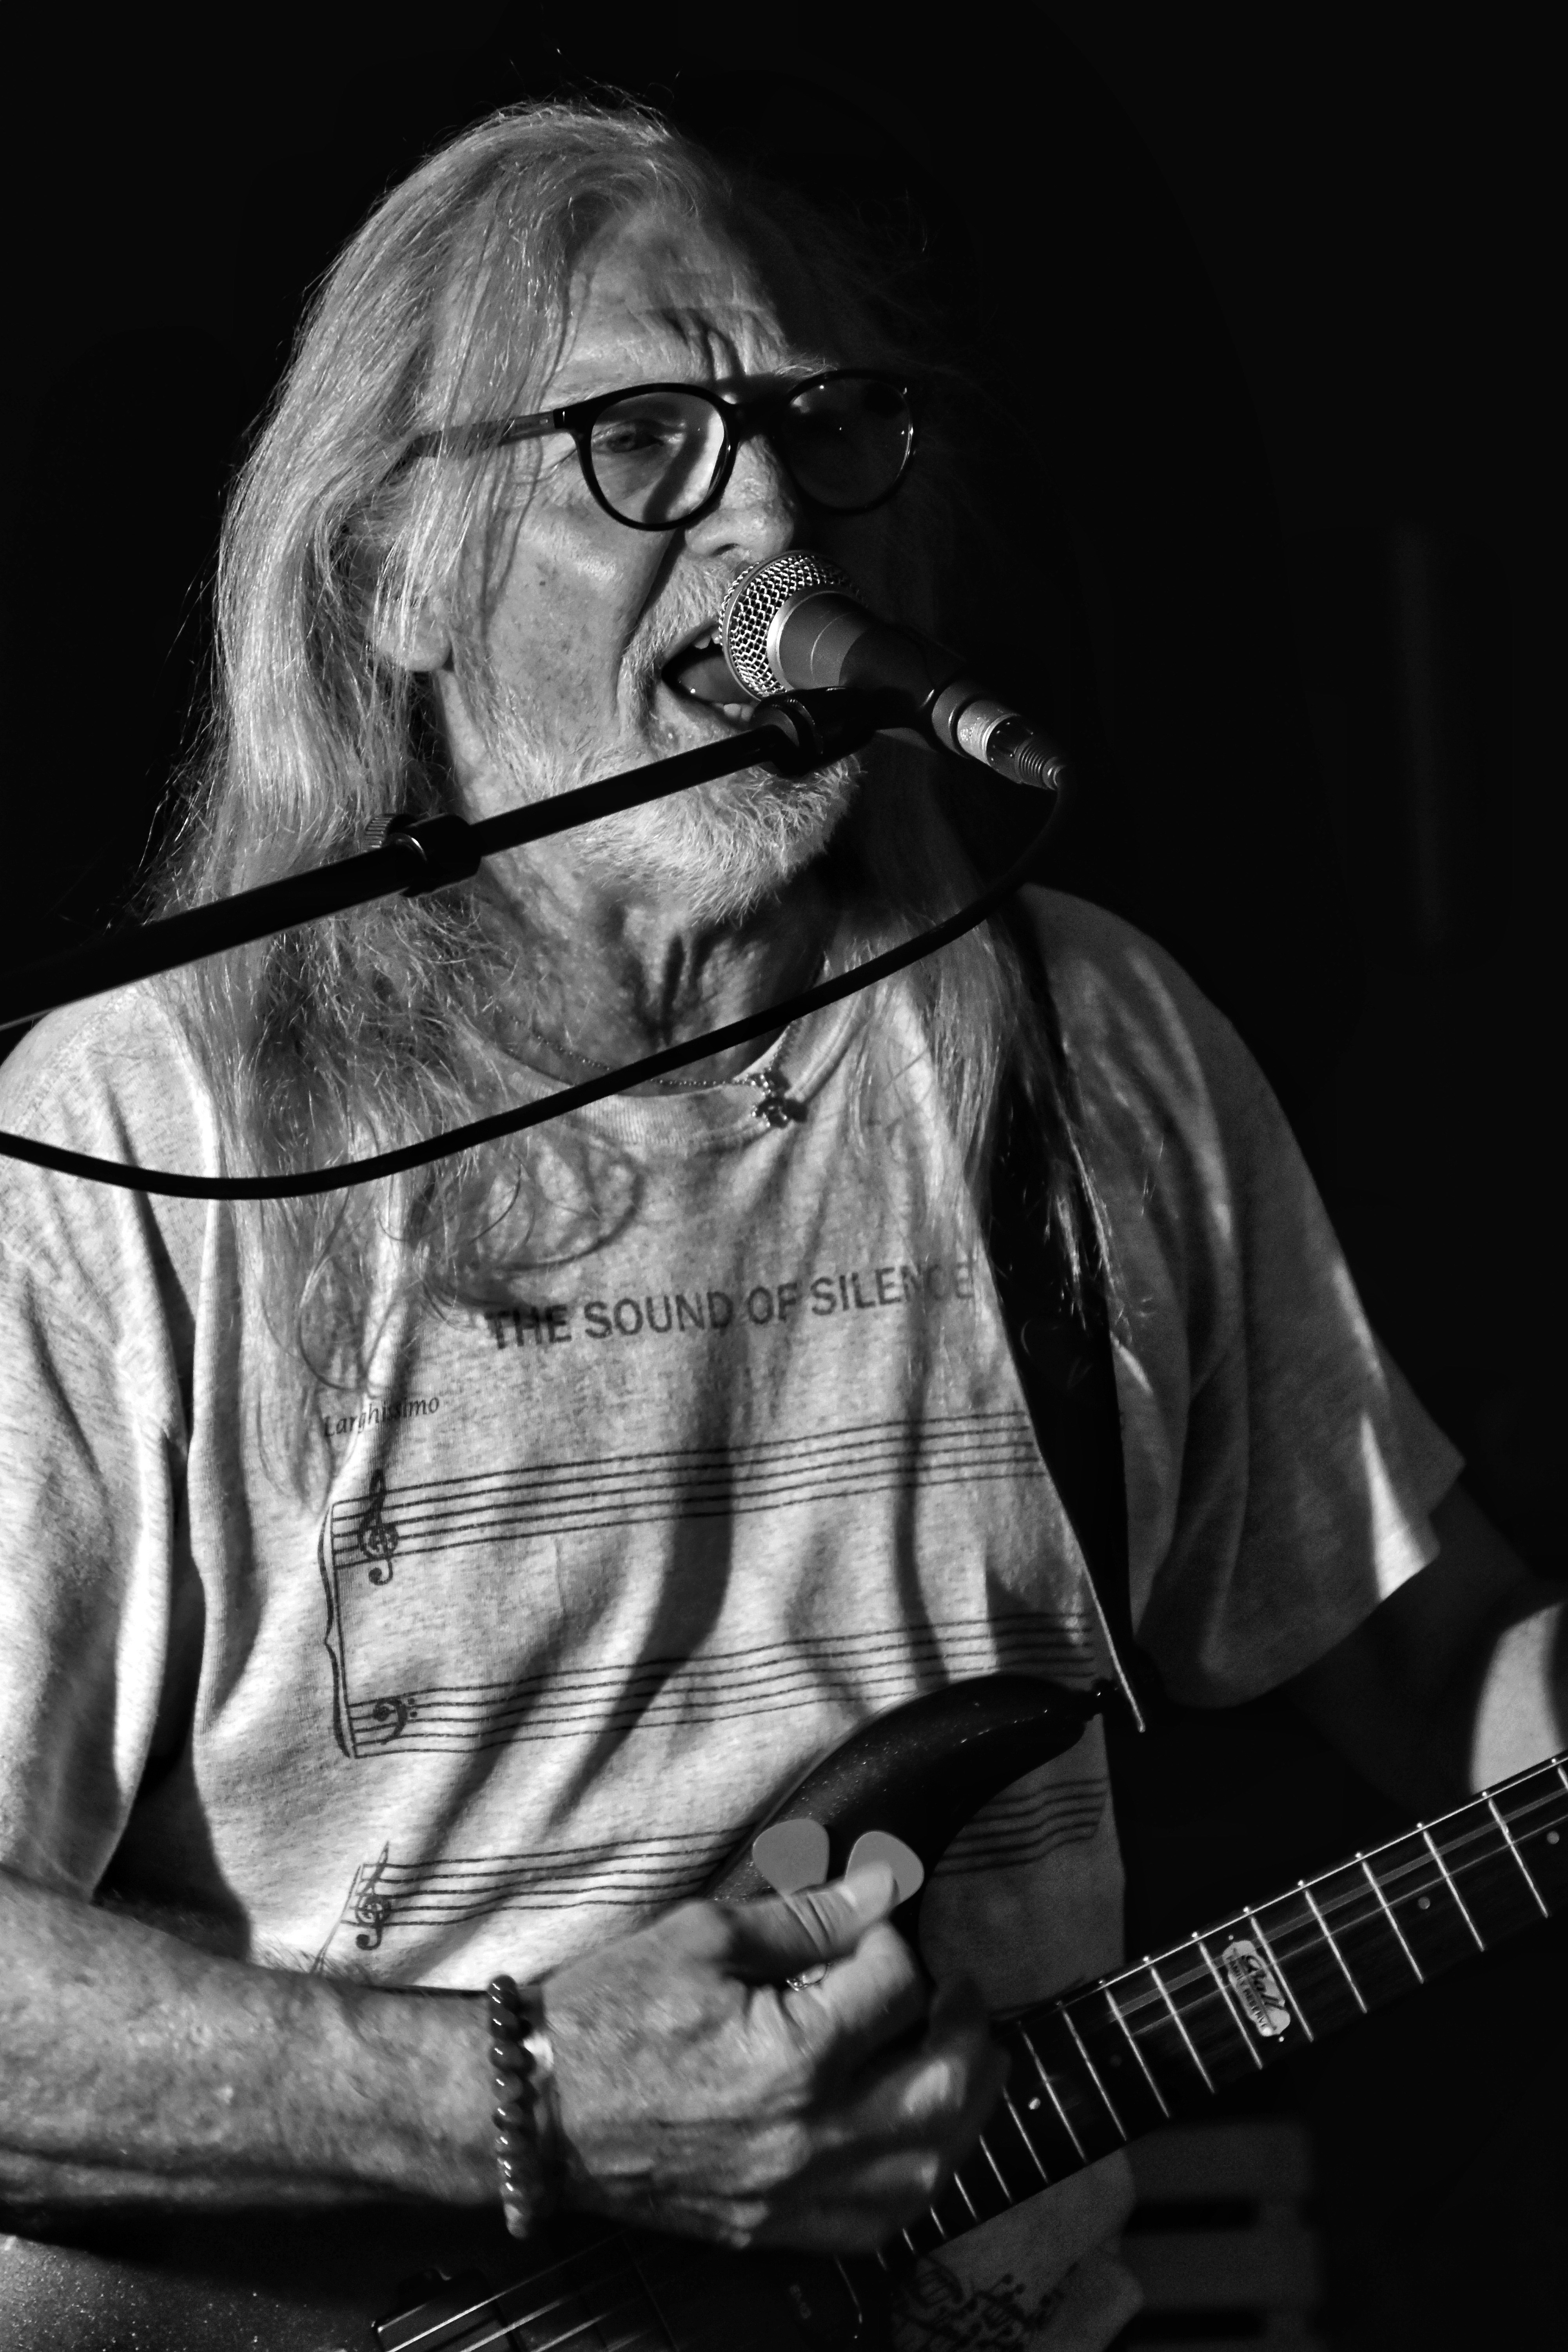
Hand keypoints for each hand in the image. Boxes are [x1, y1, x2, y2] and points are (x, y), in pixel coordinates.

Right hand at [541, 1864, 1004, 2252]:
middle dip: (970, 2030)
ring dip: (965, 2112)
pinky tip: (920, 2142)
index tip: (872, 1919)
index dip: (892, 1937)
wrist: (537, 2108)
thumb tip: (884, 1884)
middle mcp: (807, 2138)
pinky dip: (916, 2182)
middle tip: (965, 1991)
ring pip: (926, 2171)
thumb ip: (806, 1916)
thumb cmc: (609, 2013)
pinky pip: (876, 2225)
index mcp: (792, 2057)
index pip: (895, 1988)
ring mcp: (792, 2195)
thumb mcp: (703, 1937)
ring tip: (967, 2060)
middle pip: (942, 2091)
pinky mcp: (770, 2229)